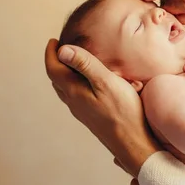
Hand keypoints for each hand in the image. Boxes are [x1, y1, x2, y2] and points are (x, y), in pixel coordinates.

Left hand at [45, 39, 160, 176]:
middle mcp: (74, 102)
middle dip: (56, 62)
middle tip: (60, 49)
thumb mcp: (106, 82)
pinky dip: (75, 85)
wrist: (134, 143)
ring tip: (72, 63)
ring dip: (64, 75)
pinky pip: (76, 97)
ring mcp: (82, 112)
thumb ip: (86, 64)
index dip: (50, 53)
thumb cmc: (124, 112)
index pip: (53, 69)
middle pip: (57, 79)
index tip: (52, 41)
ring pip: (65, 90)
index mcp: (74, 91)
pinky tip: (88, 84)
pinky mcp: (92, 117)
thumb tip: (62, 50)